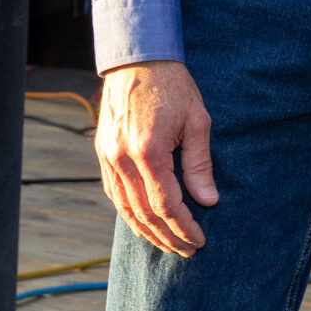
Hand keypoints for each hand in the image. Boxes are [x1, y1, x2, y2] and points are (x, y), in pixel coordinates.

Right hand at [96, 61, 217, 257]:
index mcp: (149, 151)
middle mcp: (123, 158)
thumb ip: (200, 164)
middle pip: (143, 213)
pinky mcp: (102, 153)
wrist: (138, 60)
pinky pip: (113, 194)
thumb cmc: (173, 87)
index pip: (166, 204)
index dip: (183, 226)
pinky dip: (128, 213)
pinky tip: (144, 223)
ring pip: (124, 208)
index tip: (199, 240)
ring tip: (167, 244)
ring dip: (146, 231)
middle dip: (167, 236)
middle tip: (186, 250)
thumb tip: (208, 201)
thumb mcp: (197, 120)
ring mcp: (108, 157)